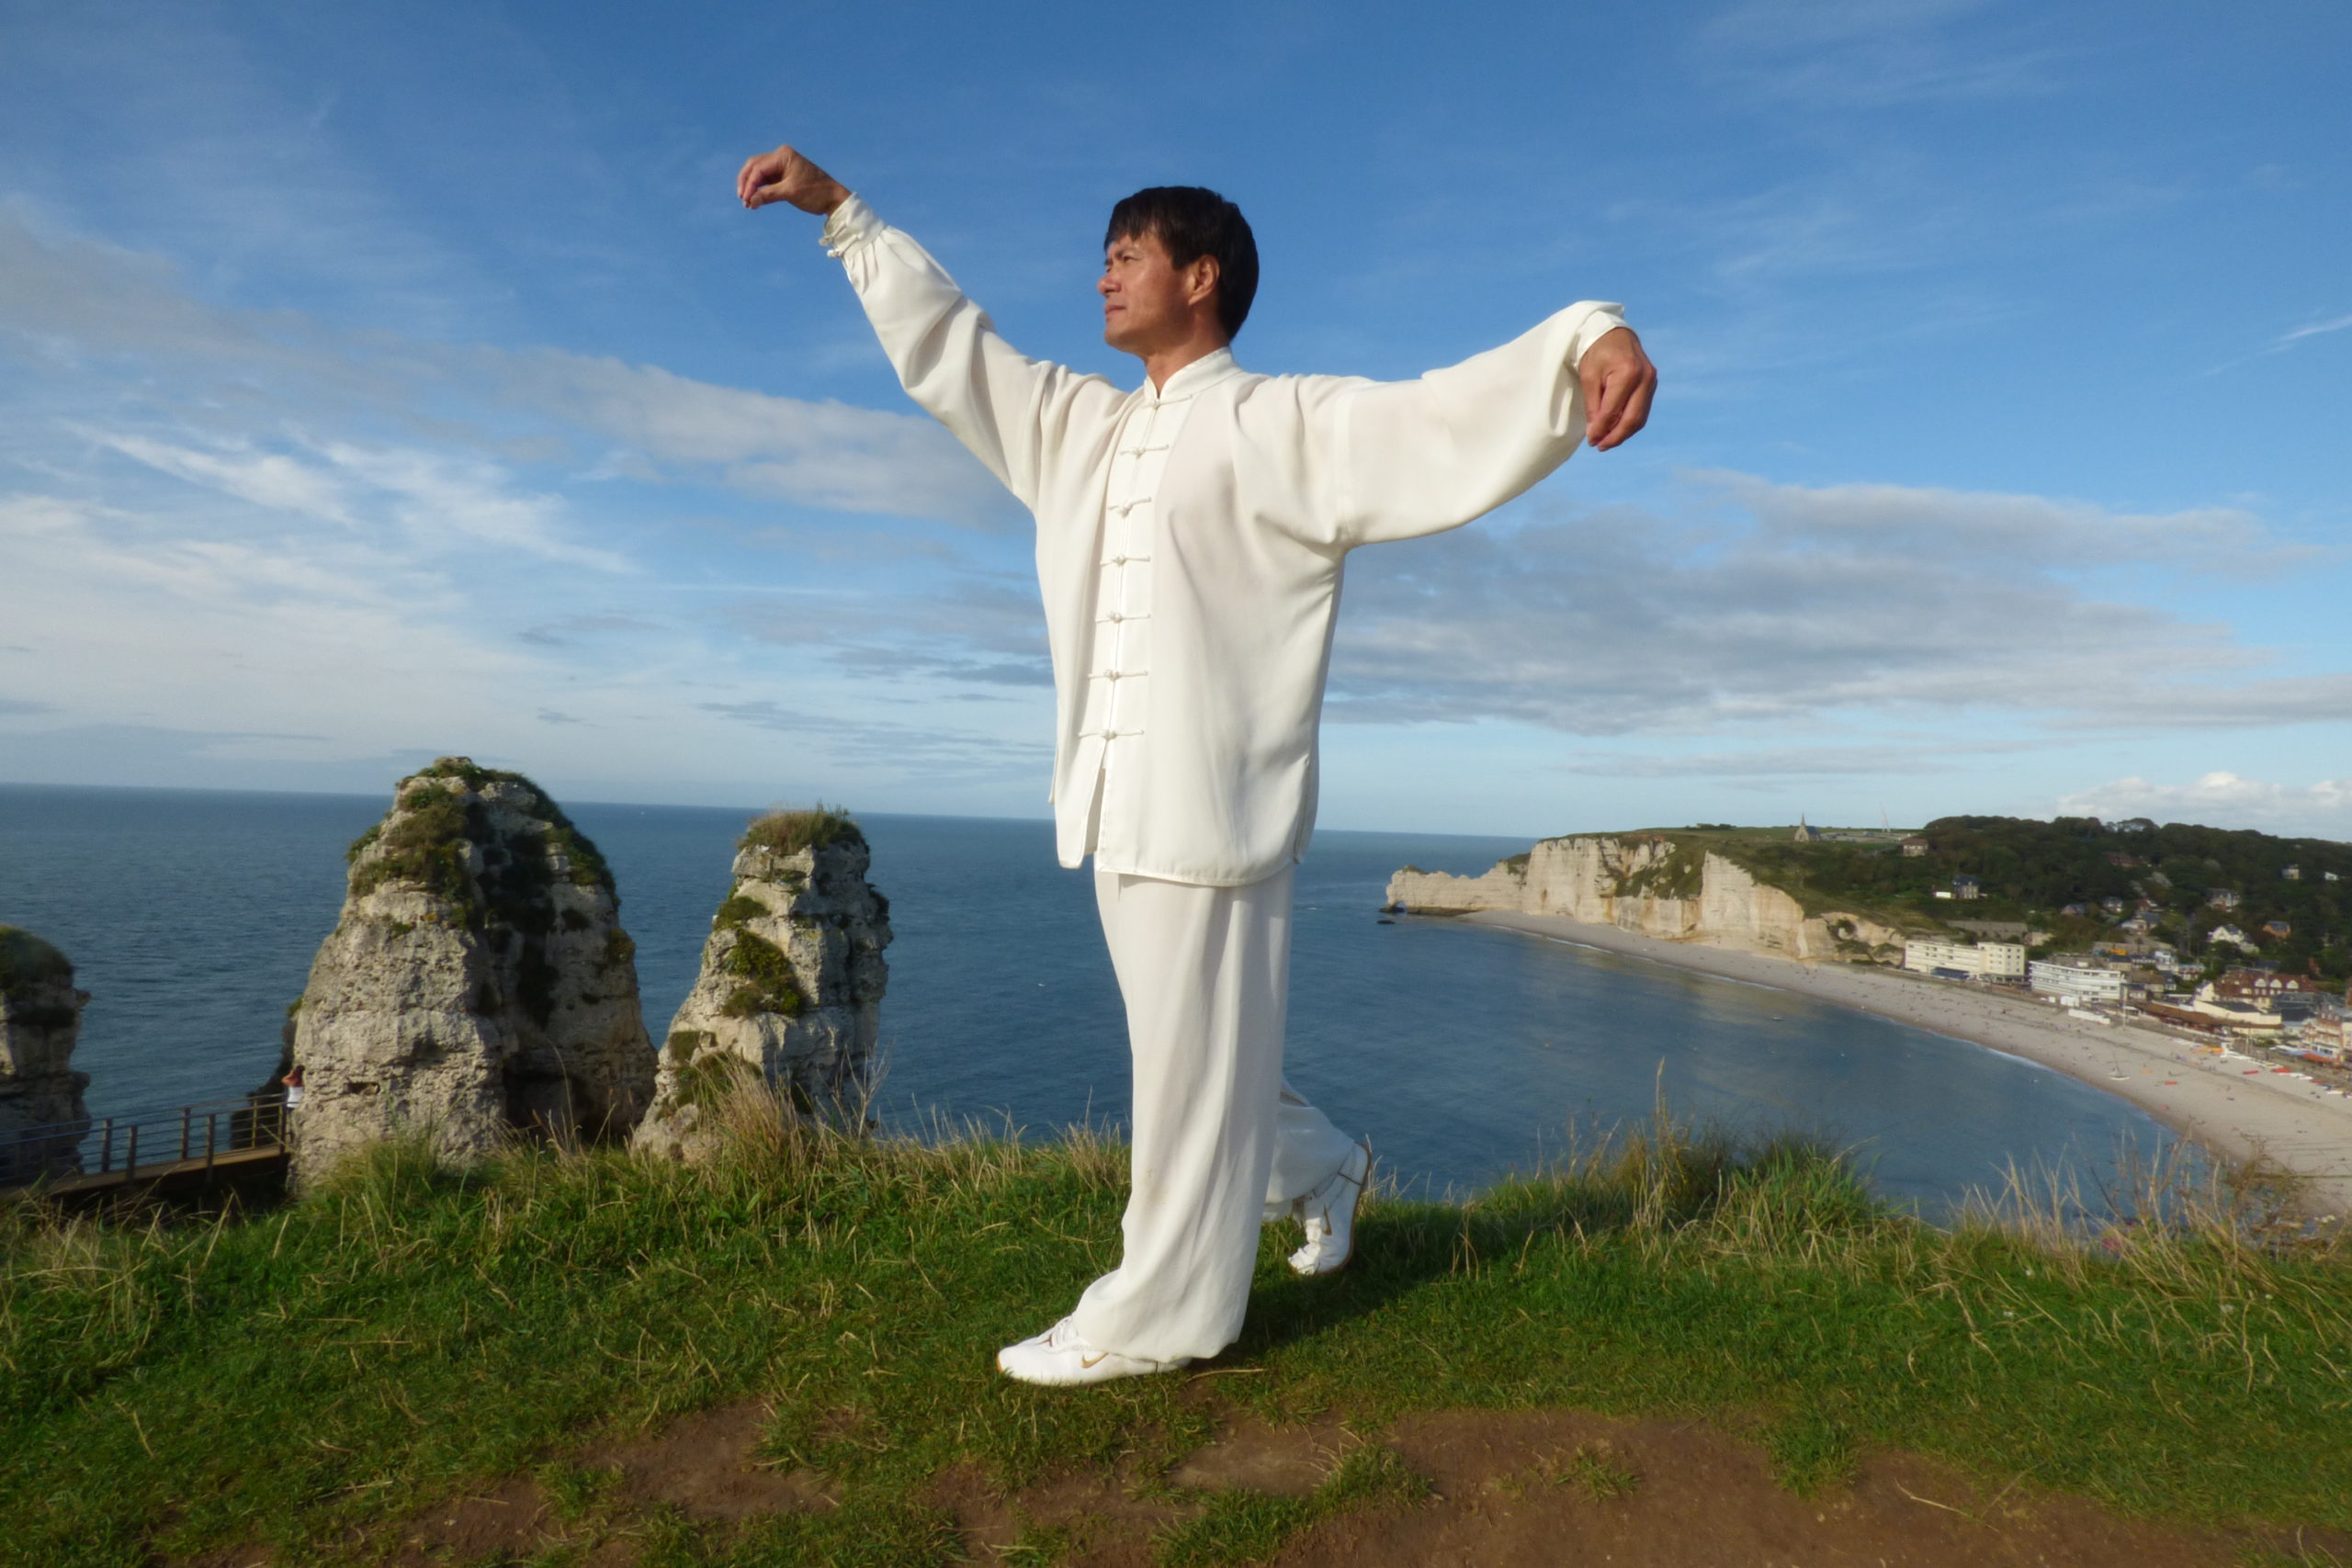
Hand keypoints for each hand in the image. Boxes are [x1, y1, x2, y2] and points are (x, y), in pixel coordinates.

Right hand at [737, 145, 849, 215]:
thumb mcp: (790, 193)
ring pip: (758, 174)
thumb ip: (768, 195)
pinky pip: (766, 180)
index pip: (759, 168)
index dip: (749, 184)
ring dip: (752, 187)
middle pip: (754, 167)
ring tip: (748, 203)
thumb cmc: (815, 192)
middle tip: (742, 199)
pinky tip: (755, 201)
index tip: (745, 199)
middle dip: (747, 183)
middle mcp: (780, 157)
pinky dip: (760, 190)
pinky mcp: (783, 175)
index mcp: (783, 155)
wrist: (833, 198)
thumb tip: (750, 201)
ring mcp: (781, 165)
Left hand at [1578, 326, 1656, 450]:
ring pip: (1640, 417)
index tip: (1591, 441)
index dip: (1602, 430)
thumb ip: (1593, 406)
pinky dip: (1630, 423)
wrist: (1612, 332)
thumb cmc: (1597, 352)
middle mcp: (1645, 378)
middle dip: (1616, 437)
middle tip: (1600, 446)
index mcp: (1627, 374)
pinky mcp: (1652, 384)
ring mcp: (1651, 381)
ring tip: (1607, 441)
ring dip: (1624, 433)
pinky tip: (1617, 429)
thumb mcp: (1589, 377)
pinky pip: (1642, 410)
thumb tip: (1595, 434)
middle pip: (1632, 419)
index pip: (1613, 411)